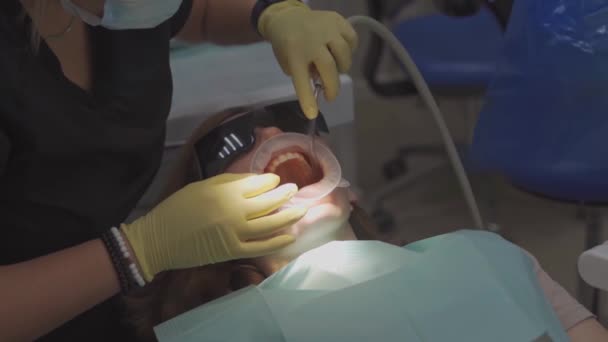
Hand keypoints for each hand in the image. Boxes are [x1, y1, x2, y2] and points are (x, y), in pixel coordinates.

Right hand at [121, 173, 306, 280]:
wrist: (159, 238)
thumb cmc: (177, 208)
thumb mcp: (201, 186)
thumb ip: (229, 182)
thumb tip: (255, 180)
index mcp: (225, 191)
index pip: (257, 184)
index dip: (270, 181)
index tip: (277, 180)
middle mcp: (233, 211)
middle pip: (268, 202)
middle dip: (285, 194)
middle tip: (295, 190)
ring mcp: (235, 233)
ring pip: (270, 224)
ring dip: (288, 216)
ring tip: (302, 209)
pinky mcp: (232, 251)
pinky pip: (260, 248)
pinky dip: (277, 242)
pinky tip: (290, 237)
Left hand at [258, 0, 357, 118]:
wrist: (287, 16)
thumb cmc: (287, 45)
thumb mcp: (288, 62)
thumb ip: (304, 74)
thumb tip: (324, 83)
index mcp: (294, 53)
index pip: (301, 79)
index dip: (307, 99)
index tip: (312, 114)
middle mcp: (311, 40)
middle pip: (329, 68)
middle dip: (332, 87)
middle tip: (330, 96)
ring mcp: (326, 28)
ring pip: (344, 54)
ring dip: (342, 67)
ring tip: (334, 68)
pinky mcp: (337, 20)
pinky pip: (352, 39)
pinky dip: (349, 50)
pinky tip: (339, 52)